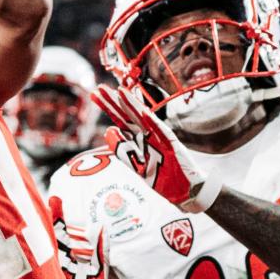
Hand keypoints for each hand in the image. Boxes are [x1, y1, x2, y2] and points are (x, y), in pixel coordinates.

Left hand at [92, 85, 221, 211]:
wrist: (185, 190)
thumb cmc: (163, 178)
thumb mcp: (137, 166)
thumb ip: (123, 150)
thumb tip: (108, 130)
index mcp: (138, 138)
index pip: (119, 119)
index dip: (108, 106)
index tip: (94, 94)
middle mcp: (147, 134)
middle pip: (127, 114)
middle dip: (113, 101)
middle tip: (99, 88)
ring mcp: (159, 136)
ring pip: (142, 118)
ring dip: (131, 105)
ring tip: (118, 91)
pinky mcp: (171, 143)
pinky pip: (159, 131)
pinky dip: (151, 121)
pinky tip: (141, 111)